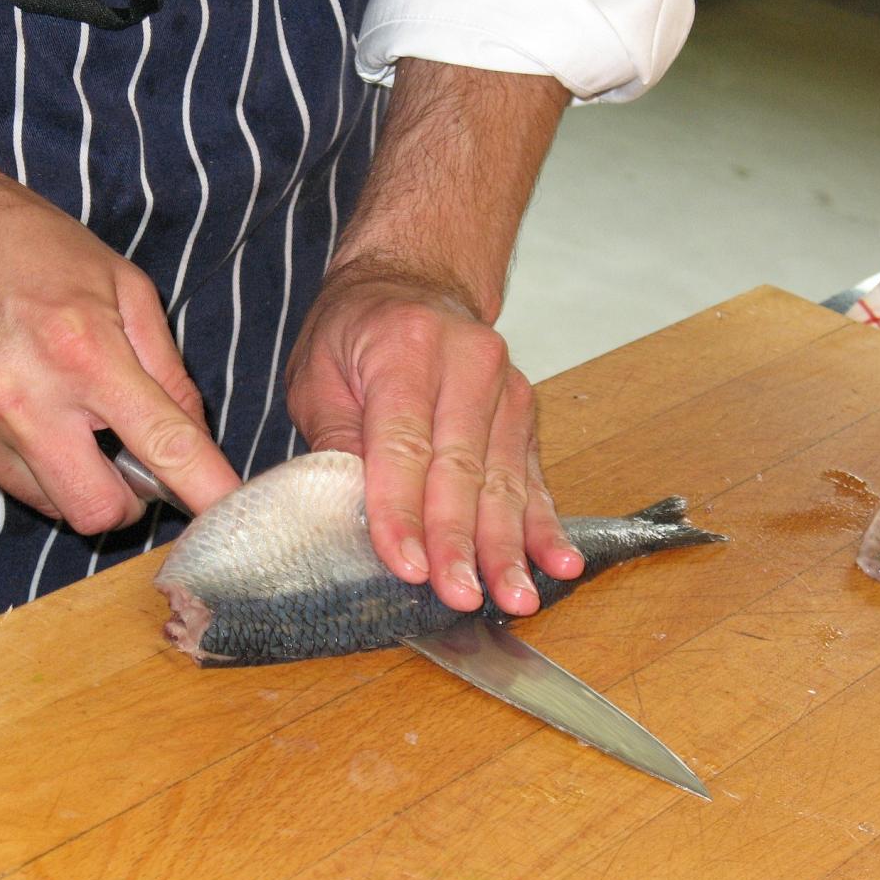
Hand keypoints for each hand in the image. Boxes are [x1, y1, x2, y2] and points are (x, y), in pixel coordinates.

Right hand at [0, 165, 239, 531]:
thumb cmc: (20, 240)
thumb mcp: (117, 281)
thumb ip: (165, 366)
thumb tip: (193, 436)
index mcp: (83, 352)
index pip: (164, 448)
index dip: (207, 490)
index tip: (228, 511)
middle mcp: (23, 402)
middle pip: (97, 513)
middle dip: (123, 499)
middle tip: (123, 457)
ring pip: (47, 504)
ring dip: (68, 476)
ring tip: (55, 410)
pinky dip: (17, 457)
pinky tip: (4, 400)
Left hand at [286, 264, 582, 614]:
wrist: (412, 280)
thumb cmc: (354, 333)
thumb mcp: (318, 375)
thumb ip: (335, 440)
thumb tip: (348, 512)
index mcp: (405, 349)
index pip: (404, 446)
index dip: (403, 512)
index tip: (408, 567)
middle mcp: (467, 364)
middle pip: (462, 470)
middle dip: (461, 542)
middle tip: (461, 597)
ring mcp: (505, 388)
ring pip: (504, 481)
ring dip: (509, 547)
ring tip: (515, 599)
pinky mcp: (525, 413)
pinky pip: (534, 477)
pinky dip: (544, 525)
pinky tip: (560, 564)